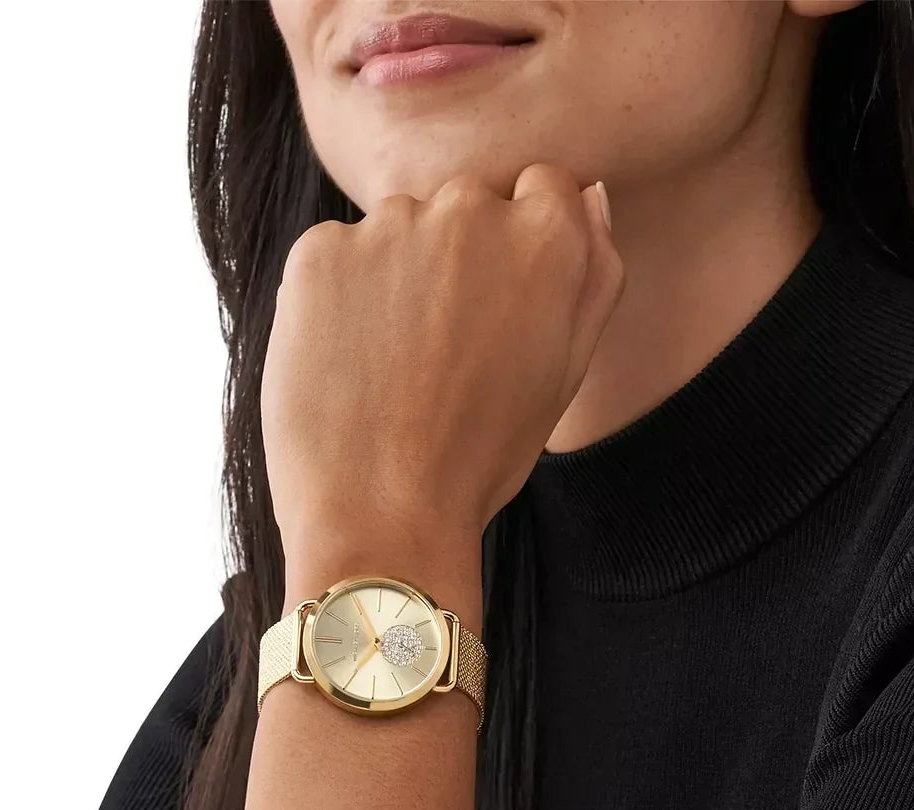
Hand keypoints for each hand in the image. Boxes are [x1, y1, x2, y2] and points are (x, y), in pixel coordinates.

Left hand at [262, 163, 623, 573]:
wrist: (381, 515)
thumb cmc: (481, 457)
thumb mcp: (565, 373)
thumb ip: (593, 275)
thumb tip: (591, 196)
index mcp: (548, 238)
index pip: (543, 191)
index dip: (520, 253)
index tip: (500, 309)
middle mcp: (470, 210)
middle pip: (468, 204)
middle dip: (460, 258)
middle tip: (445, 352)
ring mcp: (388, 225)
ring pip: (399, 229)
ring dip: (397, 277)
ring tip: (393, 367)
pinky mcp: (320, 251)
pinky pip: (337, 256)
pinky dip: (340, 299)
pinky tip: (349, 364)